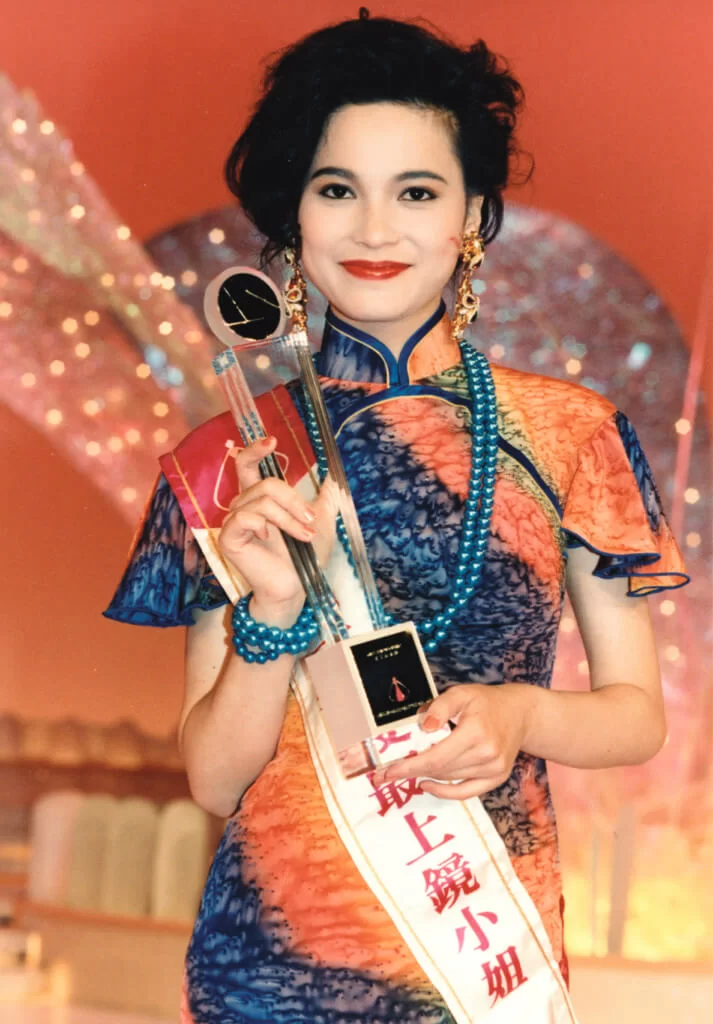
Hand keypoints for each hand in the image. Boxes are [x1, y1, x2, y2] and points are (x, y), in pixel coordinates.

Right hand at [218, 436, 337, 613]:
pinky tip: (269, 538)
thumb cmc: (305, 557)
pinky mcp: (229, 539)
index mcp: (261, 499)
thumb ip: (325, 498)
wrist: (298, 586)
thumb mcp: (322, 521)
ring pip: (260, 501)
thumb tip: (333, 476)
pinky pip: (245, 517)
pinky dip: (264, 524)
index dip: (255, 450)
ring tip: (303, 536)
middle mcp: (244, 506)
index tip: (272, 441)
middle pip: (264, 483)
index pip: (248, 465)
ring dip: (287, 518)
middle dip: (292, 499)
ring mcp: (234, 522)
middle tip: (310, 519)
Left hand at [370, 683, 535, 800]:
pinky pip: (466, 792)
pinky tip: (427, 784)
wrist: (520, 713)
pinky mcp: (497, 778)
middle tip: (388, 771)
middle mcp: (487, 754)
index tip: (386, 772)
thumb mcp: (461, 693)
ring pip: (450, 778)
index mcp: (475, 732)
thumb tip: (425, 727)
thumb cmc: (486, 701)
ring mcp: (494, 769)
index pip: (435, 757)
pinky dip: (445, 791)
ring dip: (426, 775)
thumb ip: (440, 706)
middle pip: (440, 770)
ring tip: (408, 769)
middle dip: (411, 771)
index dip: (408, 767)